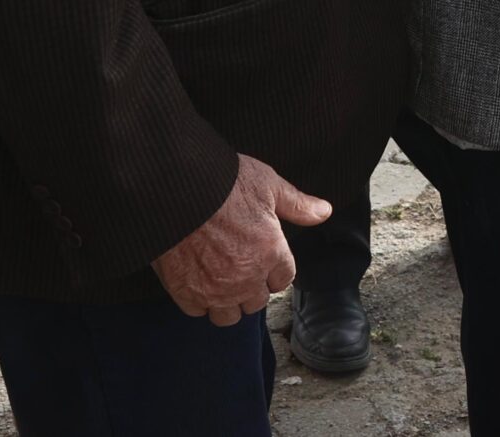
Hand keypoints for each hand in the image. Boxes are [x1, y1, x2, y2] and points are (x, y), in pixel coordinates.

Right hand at [153, 153, 327, 324]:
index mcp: (270, 253)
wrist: (175, 188)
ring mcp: (214, 289)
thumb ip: (297, 204)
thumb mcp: (268, 185)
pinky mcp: (185, 292)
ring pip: (228, 315)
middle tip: (240, 266)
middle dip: (252, 287)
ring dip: (227, 302)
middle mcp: (245, 278)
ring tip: (220, 281)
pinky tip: (197, 281)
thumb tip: (324, 211)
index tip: (263, 258)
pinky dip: (198, 300)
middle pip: (256, 302)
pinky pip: (197, 311)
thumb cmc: (223, 182)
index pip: (283, 280)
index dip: (274, 268)